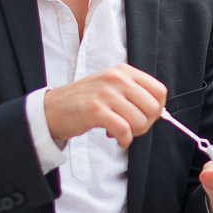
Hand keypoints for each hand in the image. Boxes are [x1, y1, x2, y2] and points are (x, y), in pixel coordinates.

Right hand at [42, 64, 165, 148]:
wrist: (52, 109)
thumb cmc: (85, 101)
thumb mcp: (112, 87)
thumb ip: (134, 94)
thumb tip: (158, 112)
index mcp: (124, 71)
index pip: (160, 91)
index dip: (157, 109)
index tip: (144, 117)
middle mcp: (117, 78)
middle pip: (153, 108)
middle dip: (146, 124)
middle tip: (131, 127)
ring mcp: (106, 93)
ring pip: (140, 121)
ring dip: (133, 134)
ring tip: (120, 131)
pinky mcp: (95, 110)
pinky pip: (124, 130)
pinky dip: (124, 140)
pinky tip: (117, 139)